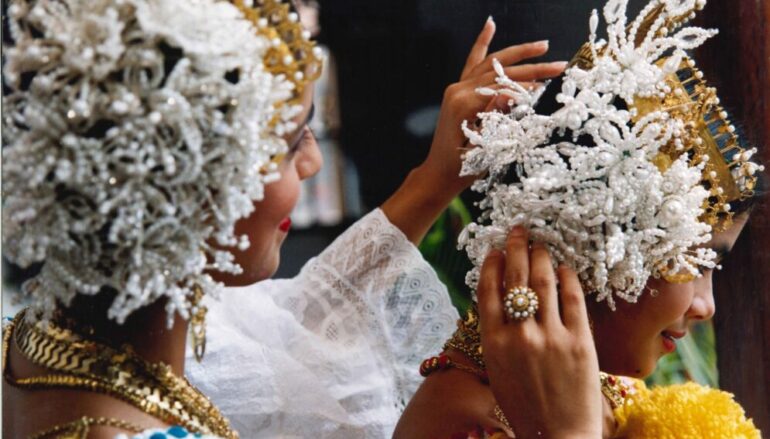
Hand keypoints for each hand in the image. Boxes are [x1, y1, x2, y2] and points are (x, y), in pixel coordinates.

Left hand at [418, 17, 566, 196]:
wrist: (440, 173)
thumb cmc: (463, 168)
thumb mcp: (483, 148)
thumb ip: (495, 119)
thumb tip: (512, 94)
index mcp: (464, 104)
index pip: (502, 86)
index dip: (527, 85)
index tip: (549, 84)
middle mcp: (458, 90)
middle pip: (500, 71)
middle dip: (531, 67)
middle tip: (558, 64)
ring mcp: (456, 88)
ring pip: (490, 63)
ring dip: (517, 52)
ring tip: (543, 45)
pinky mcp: (457, 90)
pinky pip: (472, 62)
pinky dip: (482, 42)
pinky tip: (490, 25)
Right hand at [477, 227, 601, 438]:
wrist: (556, 436)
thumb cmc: (523, 405)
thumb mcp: (497, 369)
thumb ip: (497, 334)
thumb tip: (501, 298)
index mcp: (494, 342)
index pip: (489, 289)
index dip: (492, 263)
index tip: (495, 249)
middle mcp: (519, 334)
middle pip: (516, 278)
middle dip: (516, 247)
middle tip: (518, 230)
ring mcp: (551, 337)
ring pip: (544, 282)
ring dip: (541, 256)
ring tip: (540, 244)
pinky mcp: (580, 342)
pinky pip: (573, 300)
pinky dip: (567, 279)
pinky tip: (564, 268)